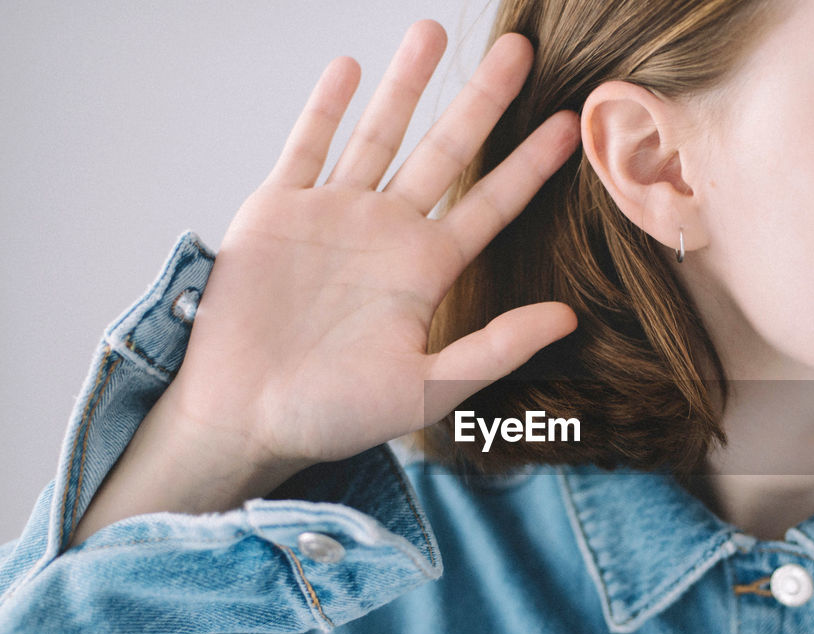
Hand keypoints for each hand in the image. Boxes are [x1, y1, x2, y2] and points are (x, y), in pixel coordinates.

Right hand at [165, 19, 580, 472]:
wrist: (245, 416)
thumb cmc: (334, 414)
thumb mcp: (427, 388)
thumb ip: (495, 349)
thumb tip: (568, 318)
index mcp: (426, 271)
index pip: (492, 205)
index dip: (530, 165)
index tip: (569, 123)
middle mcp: (387, 233)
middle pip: (446, 151)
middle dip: (482, 100)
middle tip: (520, 50)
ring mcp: (333, 214)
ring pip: (379, 133)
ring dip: (406, 85)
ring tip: (432, 32)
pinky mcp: (278, 209)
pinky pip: (307, 145)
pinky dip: (327, 107)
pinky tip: (350, 67)